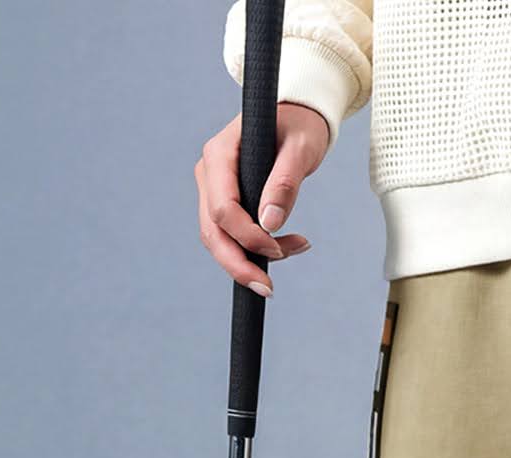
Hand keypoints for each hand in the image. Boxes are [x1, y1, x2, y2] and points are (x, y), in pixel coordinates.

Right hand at [196, 101, 329, 295]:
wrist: (297, 116)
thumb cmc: (299, 125)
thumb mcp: (300, 148)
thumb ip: (284, 183)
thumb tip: (269, 223)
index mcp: (220, 153)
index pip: (222, 208)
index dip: (247, 237)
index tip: (279, 248)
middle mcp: (210, 172)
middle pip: (212, 231)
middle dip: (239, 264)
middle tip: (269, 289)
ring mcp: (214, 188)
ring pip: (219, 239)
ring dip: (252, 259)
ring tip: (296, 249)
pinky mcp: (226, 201)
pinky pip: (233, 235)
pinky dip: (258, 249)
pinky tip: (290, 245)